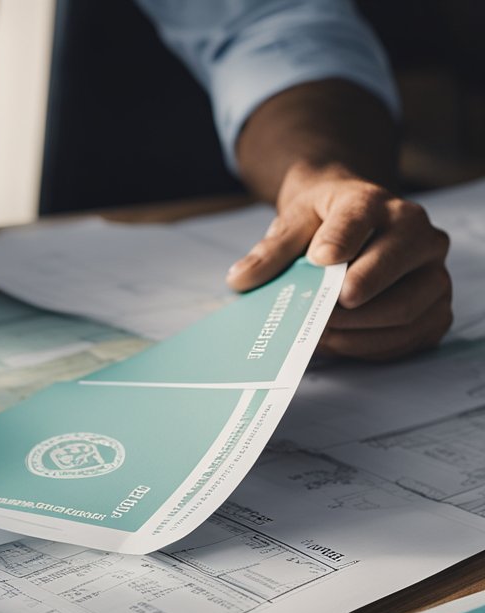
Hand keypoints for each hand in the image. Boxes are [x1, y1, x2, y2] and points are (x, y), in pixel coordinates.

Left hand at [226, 164, 451, 360]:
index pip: (359, 217)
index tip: (319, 259)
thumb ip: (270, 250)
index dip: (341, 239)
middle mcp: (418, 234)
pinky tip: (339, 342)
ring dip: (358, 330)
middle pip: (394, 266)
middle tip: (319, 316)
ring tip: (318, 335)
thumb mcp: (292, 222)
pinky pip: (410, 336)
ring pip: (406, 310)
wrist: (355, 223)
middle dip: (353, 298)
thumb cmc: (324, 223)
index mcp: (375, 204)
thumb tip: (240, 280)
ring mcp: (432, 272)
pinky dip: (371, 346)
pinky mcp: (436, 308)